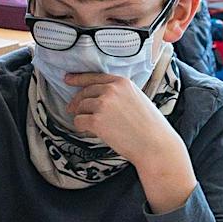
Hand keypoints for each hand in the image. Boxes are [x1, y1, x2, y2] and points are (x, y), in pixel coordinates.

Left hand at [62, 71, 189, 179]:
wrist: (154, 144)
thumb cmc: (149, 125)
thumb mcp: (136, 98)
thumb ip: (118, 93)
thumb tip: (98, 95)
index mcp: (122, 82)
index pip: (94, 77)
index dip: (78, 78)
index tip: (68, 79)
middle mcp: (111, 90)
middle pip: (84, 93)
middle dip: (77, 102)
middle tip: (72, 110)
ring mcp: (103, 105)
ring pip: (79, 107)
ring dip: (82, 116)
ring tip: (93, 125)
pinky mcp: (96, 121)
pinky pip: (78, 121)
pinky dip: (81, 127)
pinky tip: (91, 131)